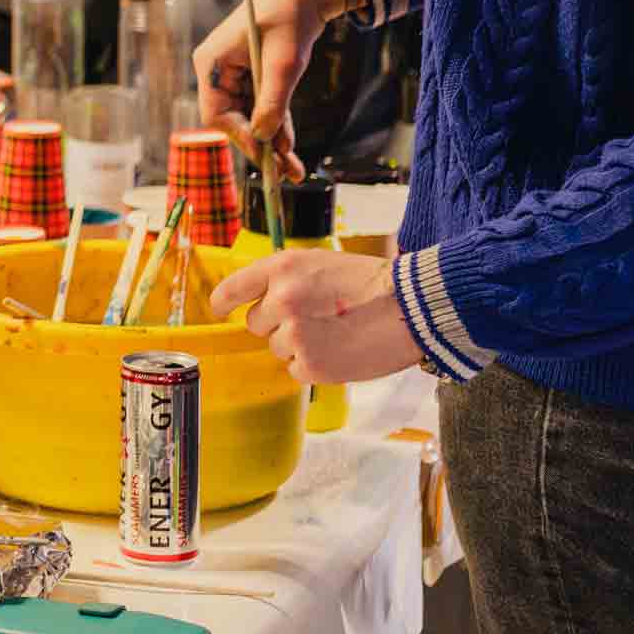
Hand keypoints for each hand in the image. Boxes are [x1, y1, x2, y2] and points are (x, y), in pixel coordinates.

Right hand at [192, 0, 350, 167]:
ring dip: (272, 142)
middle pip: (233, 119)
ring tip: (294, 168)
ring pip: (250, 118)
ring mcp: (236, 75)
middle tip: (284, 171)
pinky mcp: (254, 78)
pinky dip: (278, 127)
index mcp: (212, 63)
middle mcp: (218, 71)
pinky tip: (291, 150)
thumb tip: (265, 138)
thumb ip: (273, 101)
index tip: (265, 153)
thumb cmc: (289, 16)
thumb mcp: (284, 62)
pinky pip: (263, 109)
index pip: (216, 112)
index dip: (240, 135)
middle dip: (259, 145)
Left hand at [208, 250, 420, 383]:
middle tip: (314, 320)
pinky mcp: (311, 365)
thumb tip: (261, 301)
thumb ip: (285, 279)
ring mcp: (294, 334)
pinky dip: (314, 366)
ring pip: (276, 348)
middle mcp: (281, 300)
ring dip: (298, 346)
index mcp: (282, 268)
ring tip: (335, 333)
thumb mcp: (320, 263)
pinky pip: (296, 370)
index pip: (232, 289)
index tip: (220, 310)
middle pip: (254, 324)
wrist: (414, 307)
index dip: (222, 303)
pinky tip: (340, 351)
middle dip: (276, 325)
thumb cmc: (372, 283)